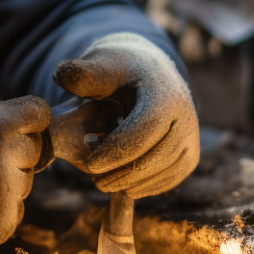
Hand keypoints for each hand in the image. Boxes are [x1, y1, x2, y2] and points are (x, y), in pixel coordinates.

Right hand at [0, 96, 49, 253]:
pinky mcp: (1, 226)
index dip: (27, 118)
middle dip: (14, 150)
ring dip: (4, 181)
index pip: (38, 113)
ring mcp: (4, 197)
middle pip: (34, 148)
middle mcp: (3, 161)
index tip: (16, 125)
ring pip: (24, 181)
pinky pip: (13, 210)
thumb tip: (22, 115)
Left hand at [53, 33, 198, 197]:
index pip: (145, 130)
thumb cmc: (119, 70)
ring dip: (136, 183)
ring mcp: (192, 135)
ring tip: (105, 183)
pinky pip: (174, 177)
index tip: (91, 165)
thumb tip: (61, 75)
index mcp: (164, 93)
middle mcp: (186, 115)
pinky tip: (124, 187)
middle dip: (126, 173)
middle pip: (160, 155)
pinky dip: (149, 186)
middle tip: (96, 182)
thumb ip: (83, 73)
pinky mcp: (191, 152)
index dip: (117, 151)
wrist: (148, 71)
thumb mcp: (101, 66)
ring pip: (169, 170)